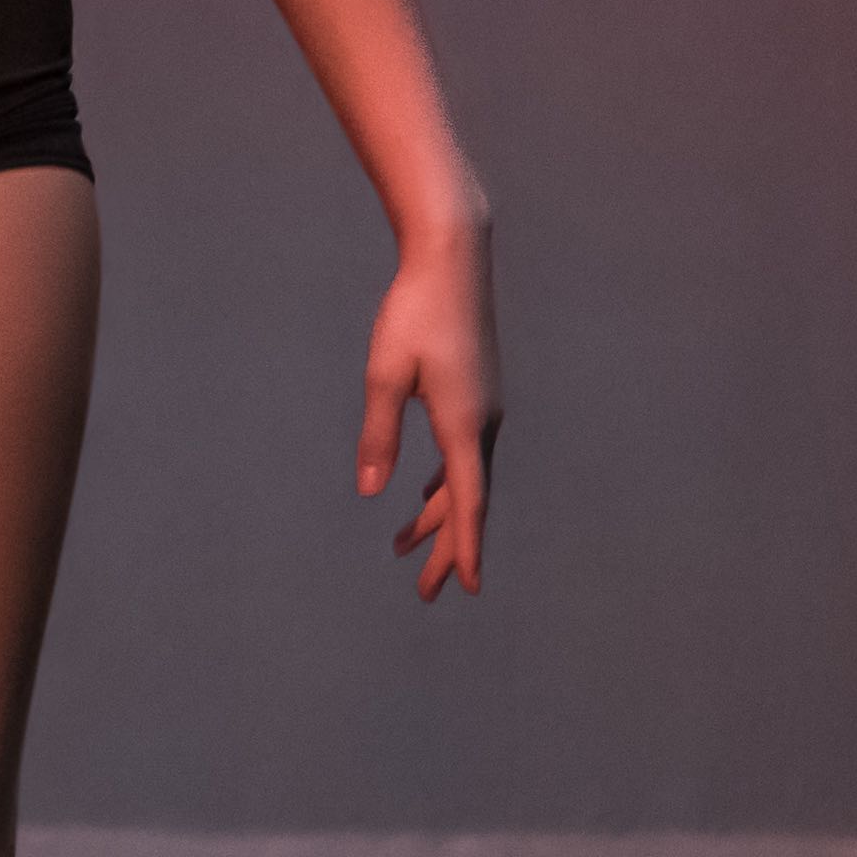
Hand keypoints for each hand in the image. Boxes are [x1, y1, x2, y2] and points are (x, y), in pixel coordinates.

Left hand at [359, 220, 496, 600]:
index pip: (469, 503)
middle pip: (467, 501)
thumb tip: (374, 491)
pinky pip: (462, 454)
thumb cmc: (413, 313)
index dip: (466, 548)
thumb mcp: (384, 375)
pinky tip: (423, 495)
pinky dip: (443, 483)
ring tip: (402, 550)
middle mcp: (483, 423)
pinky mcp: (474, 396)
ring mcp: (483, 410)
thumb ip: (379, 434)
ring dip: (438, 516)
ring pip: (464, 479)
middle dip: (447, 547)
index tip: (468, 587)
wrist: (451, 262)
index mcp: (465, 425)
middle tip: (428, 593)